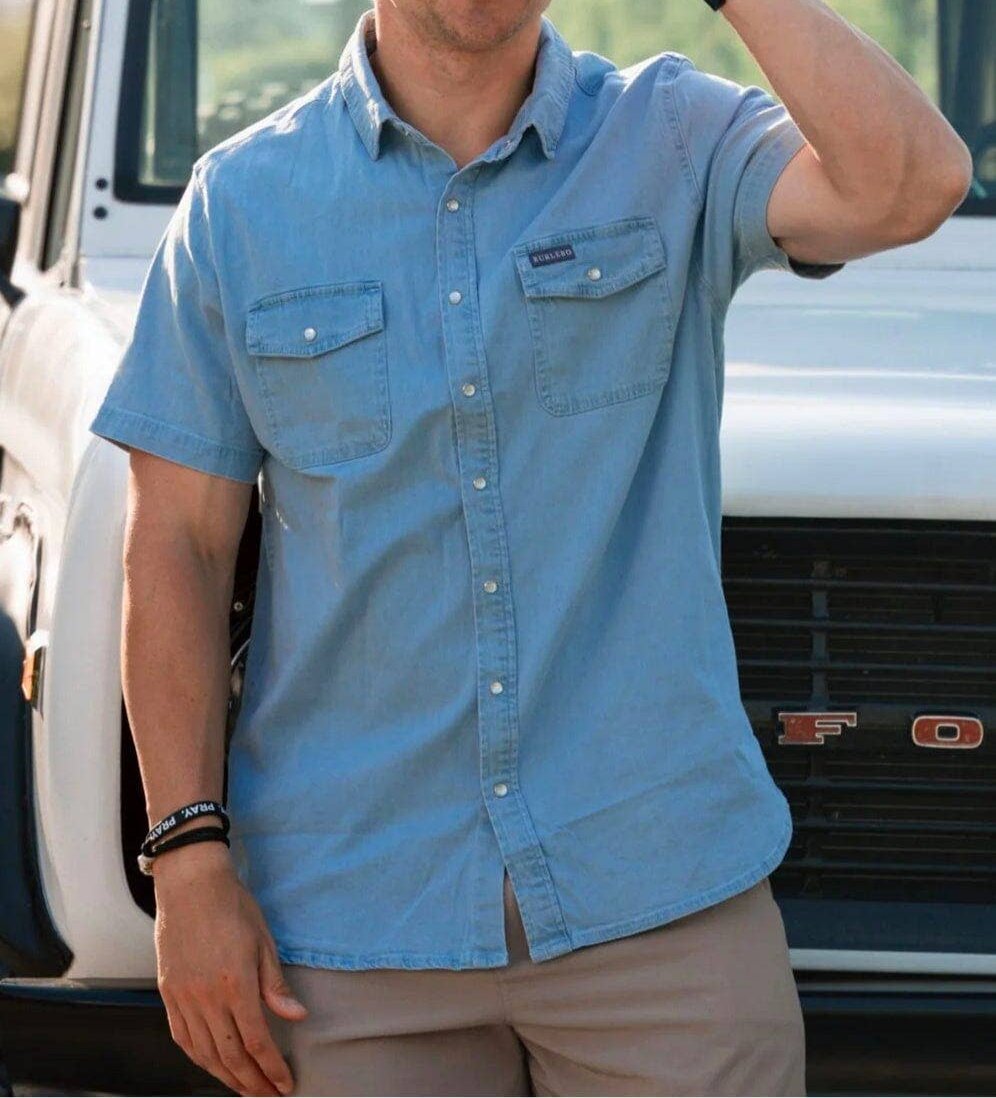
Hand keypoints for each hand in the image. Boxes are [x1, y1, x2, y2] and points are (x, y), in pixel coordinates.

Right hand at [152, 841, 308, 1095]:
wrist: (190, 884)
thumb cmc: (232, 905)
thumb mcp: (264, 940)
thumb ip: (276, 984)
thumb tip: (296, 1017)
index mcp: (236, 984)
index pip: (256, 1042)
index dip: (271, 1069)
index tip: (284, 1084)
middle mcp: (206, 997)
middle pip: (230, 1056)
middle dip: (252, 1082)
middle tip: (268, 1095)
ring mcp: (183, 997)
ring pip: (204, 1053)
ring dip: (226, 1076)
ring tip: (244, 1088)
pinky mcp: (168, 993)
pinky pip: (182, 1038)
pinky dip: (198, 1057)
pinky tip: (212, 1064)